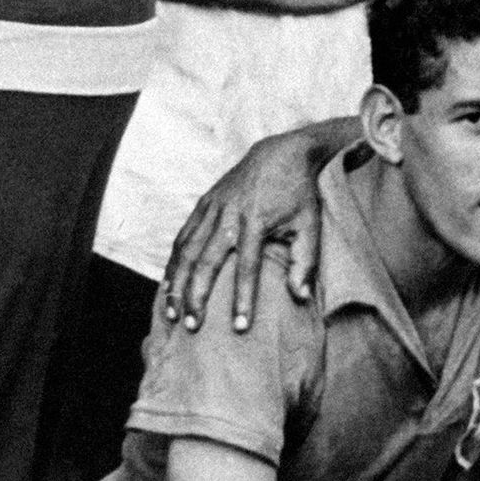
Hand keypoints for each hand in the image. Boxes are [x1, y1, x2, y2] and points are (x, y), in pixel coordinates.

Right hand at [163, 131, 327, 330]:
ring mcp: (212, 208)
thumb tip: (301, 297)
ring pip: (186, 250)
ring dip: (176, 283)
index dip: (243, 298)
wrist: (281, 153)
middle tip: (193, 326)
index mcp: (257, 221)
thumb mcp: (310, 225)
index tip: (240, 327)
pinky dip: (173, 262)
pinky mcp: (203, 203)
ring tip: (173, 312)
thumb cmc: (298, 194)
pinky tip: (168, 285)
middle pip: (206, 261)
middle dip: (196, 296)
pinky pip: (182, 237)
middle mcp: (229, 215)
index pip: (247, 267)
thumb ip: (305, 261)